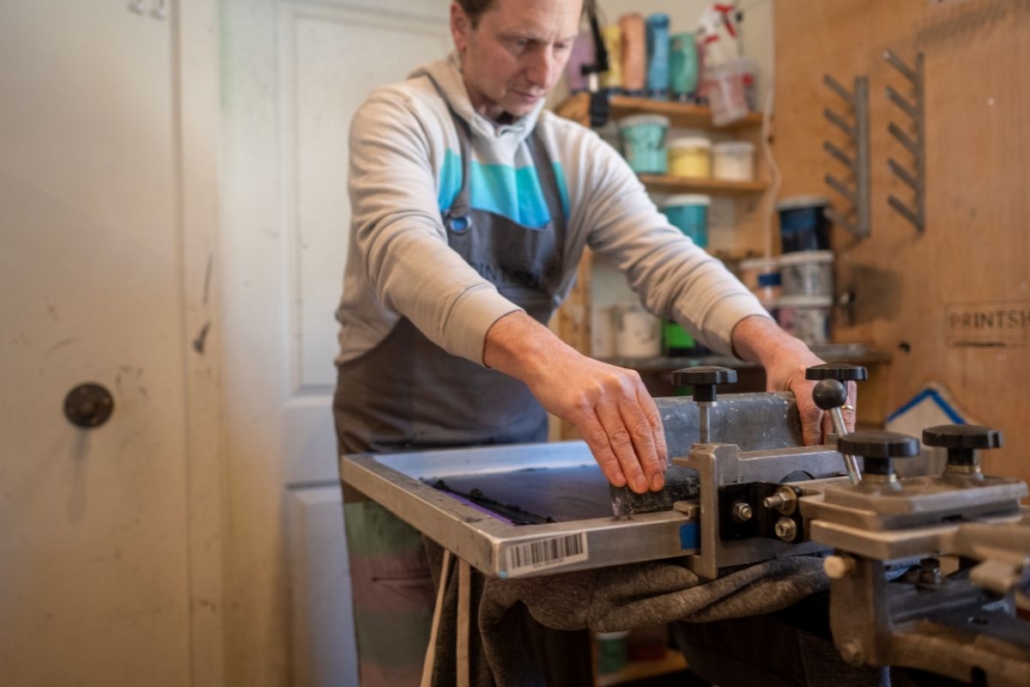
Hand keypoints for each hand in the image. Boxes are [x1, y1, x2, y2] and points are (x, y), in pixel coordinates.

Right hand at [483, 312, 667, 492]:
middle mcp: (620, 388)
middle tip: (655, 483)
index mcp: (632, 383)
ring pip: (620, 439)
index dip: (659, 448)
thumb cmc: (576, 377)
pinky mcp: (579, 406)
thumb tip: (634, 450)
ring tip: (638, 485)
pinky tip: (616, 476)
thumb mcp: (608, 386)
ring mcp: (599, 396)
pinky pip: (598, 440)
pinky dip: (609, 462)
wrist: (546, 360)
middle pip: (640, 431)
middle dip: (649, 462)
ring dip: (631, 466)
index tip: (662, 468)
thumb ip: (622, 411)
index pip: (653, 420)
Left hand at [732, 316, 856, 444]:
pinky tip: (839, 437)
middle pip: (833, 416)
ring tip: (833, 450)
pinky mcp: (849, 383)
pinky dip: (845, 424)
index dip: (812, 433)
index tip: (811, 448)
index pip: (811, 412)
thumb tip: (790, 439)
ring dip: (840, 434)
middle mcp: (826, 378)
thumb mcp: (774, 392)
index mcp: (804, 380)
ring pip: (846, 415)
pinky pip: (850, 410)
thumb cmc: (781, 373)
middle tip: (824, 456)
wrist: (791, 354)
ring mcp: (840, 380)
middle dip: (829, 438)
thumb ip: (782, 412)